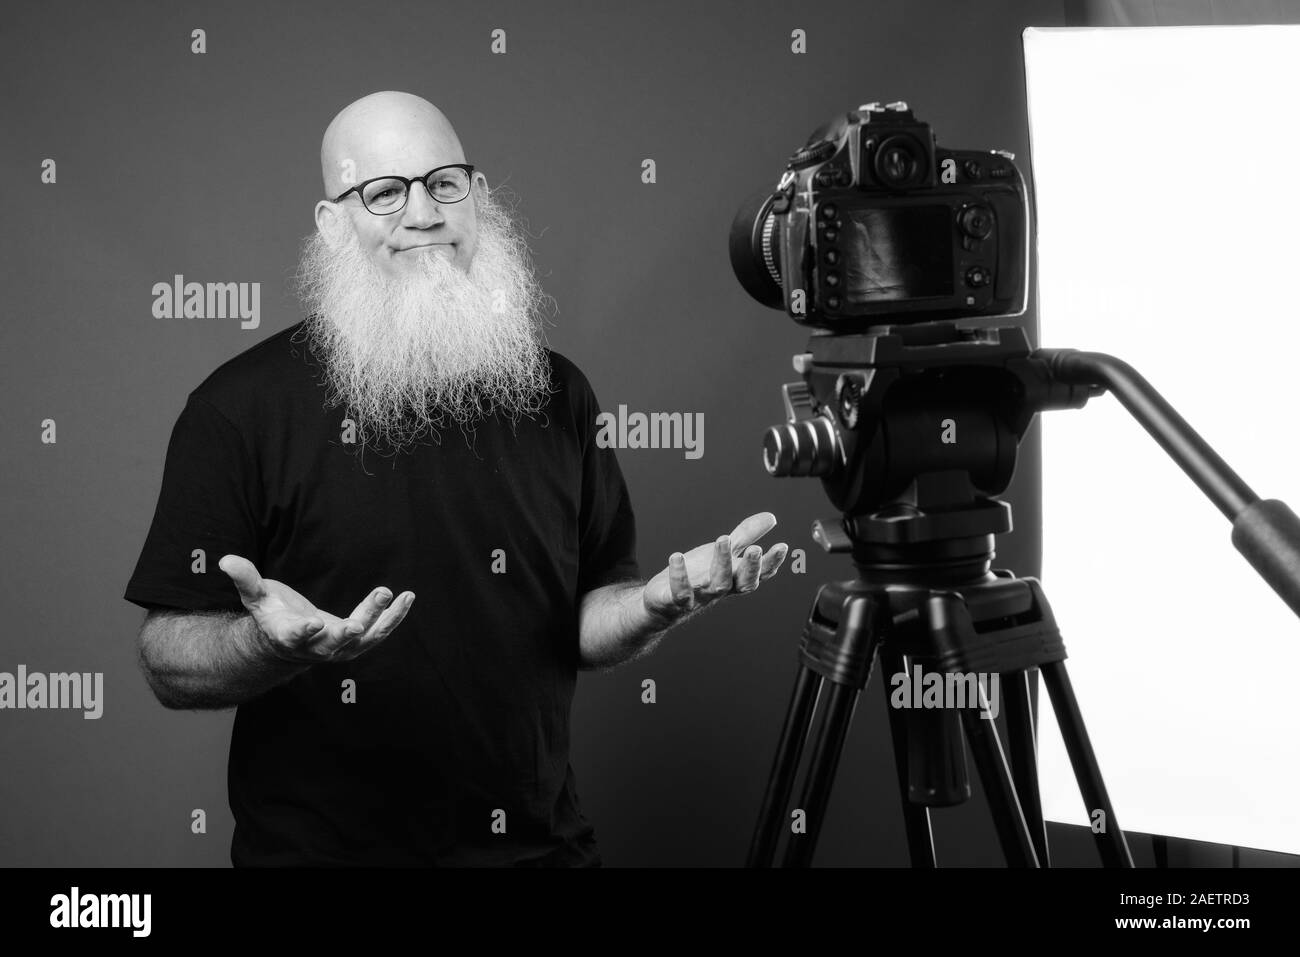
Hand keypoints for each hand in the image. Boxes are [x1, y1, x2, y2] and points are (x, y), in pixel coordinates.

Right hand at [218, 554, 414, 663]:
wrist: (286, 643)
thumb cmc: (271, 615)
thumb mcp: (256, 596)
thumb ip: (245, 579)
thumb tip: (226, 559)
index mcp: (288, 636)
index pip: (295, 636)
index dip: (304, 631)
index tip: (313, 622)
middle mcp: (315, 647)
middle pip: (333, 644)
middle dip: (345, 634)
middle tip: (358, 624)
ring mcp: (339, 647)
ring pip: (363, 639)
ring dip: (382, 620)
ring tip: (399, 596)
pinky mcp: (356, 642)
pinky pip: (379, 632)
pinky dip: (394, 617)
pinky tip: (407, 598)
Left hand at [642, 512, 787, 626]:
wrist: (664, 602)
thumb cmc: (698, 575)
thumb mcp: (723, 552)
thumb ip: (746, 536)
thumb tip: (772, 518)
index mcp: (734, 577)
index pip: (759, 572)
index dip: (771, 562)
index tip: (782, 546)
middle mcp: (721, 588)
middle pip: (742, 582)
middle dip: (751, 567)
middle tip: (755, 549)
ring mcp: (700, 596)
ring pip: (717, 585)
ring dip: (722, 563)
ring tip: (723, 539)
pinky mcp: (676, 601)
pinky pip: (680, 592)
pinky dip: (680, 576)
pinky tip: (676, 556)